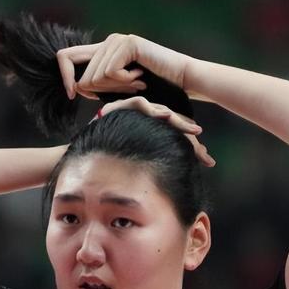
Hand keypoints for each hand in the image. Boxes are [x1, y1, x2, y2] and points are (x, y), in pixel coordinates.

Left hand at [56, 33, 189, 99]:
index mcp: (102, 51)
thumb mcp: (118, 89)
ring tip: (138, 83)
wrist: (181, 80)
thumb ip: (97, 87)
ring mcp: (117, 40)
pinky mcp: (128, 43)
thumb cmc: (152, 88)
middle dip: (102, 92)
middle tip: (128, 90)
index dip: (65, 78)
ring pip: (97, 77)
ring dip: (118, 88)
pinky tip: (141, 77)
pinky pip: (111, 72)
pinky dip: (125, 82)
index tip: (72, 96)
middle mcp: (107, 42)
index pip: (65, 58)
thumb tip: (75, 89)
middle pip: (83, 76)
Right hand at [94, 96, 215, 167]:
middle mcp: (144, 120)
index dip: (191, 146)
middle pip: (172, 124)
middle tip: (204, 149)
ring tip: (195, 130)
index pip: (175, 135)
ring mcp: (133, 112)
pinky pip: (140, 106)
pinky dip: (153, 110)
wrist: (82, 155)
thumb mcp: (136, 166)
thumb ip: (154, 166)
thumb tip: (176, 182)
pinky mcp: (122, 106)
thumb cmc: (106, 161)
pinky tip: (166, 117)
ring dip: (179, 122)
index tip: (206, 160)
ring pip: (162, 113)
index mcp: (150, 132)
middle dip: (190, 136)